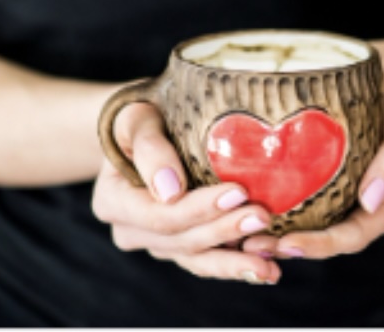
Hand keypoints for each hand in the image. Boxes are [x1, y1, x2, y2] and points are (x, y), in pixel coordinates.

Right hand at [91, 101, 281, 284]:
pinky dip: (237, 264)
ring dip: (236, 262)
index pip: (160, 215)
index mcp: (113, 202)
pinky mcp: (182, 247)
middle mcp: (131, 231)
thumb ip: (150, 150)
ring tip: (270, 264)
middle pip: (183, 240)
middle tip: (264, 216)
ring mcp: (157, 244)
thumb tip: (170, 192)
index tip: (239, 192)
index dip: (199, 209)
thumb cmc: (143, 117)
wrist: (149, 129)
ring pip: (198, 260)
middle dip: (226, 230)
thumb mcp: (137, 120)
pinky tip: (267, 267)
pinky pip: (209, 261)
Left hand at [242, 40, 383, 259]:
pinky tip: (256, 213)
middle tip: (253, 246)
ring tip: (247, 240)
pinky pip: (317, 207)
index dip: (323, 245)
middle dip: (296, 247)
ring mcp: (358, 196)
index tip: (287, 243)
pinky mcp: (340, 181)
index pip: (358, 234)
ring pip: (324, 228)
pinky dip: (290, 215)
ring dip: (286, 238)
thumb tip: (370, 201)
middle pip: (336, 239)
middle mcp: (379, 206)